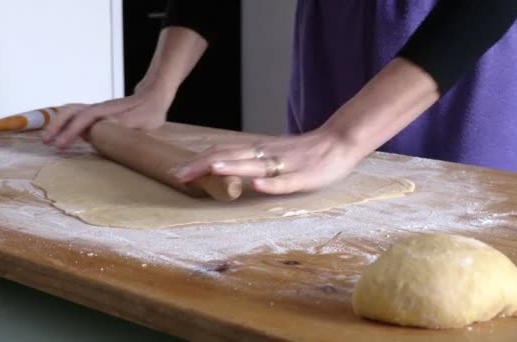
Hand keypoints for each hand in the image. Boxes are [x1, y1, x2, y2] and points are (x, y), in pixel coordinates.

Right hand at [42, 81, 175, 148]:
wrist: (153, 97)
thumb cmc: (149, 109)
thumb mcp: (142, 118)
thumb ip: (125, 122)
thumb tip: (106, 126)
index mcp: (106, 111)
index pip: (83, 119)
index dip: (71, 132)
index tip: (60, 145)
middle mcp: (98, 109)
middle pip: (70, 112)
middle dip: (56, 126)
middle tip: (46, 142)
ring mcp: (97, 111)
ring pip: (71, 114)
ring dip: (58, 125)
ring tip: (48, 140)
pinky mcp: (98, 116)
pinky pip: (77, 118)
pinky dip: (66, 125)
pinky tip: (62, 136)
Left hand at [173, 130, 361, 194]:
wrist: (340, 142)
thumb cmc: (305, 151)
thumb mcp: (272, 153)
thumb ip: (249, 158)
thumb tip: (221, 162)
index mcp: (259, 149)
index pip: (224, 151)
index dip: (199, 161)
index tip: (176, 171)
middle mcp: (268, 154)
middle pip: (232, 156)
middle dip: (204, 165)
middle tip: (179, 175)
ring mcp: (286, 165)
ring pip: (256, 165)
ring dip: (233, 167)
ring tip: (211, 169)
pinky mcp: (305, 176)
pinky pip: (286, 181)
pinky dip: (271, 183)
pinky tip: (257, 185)